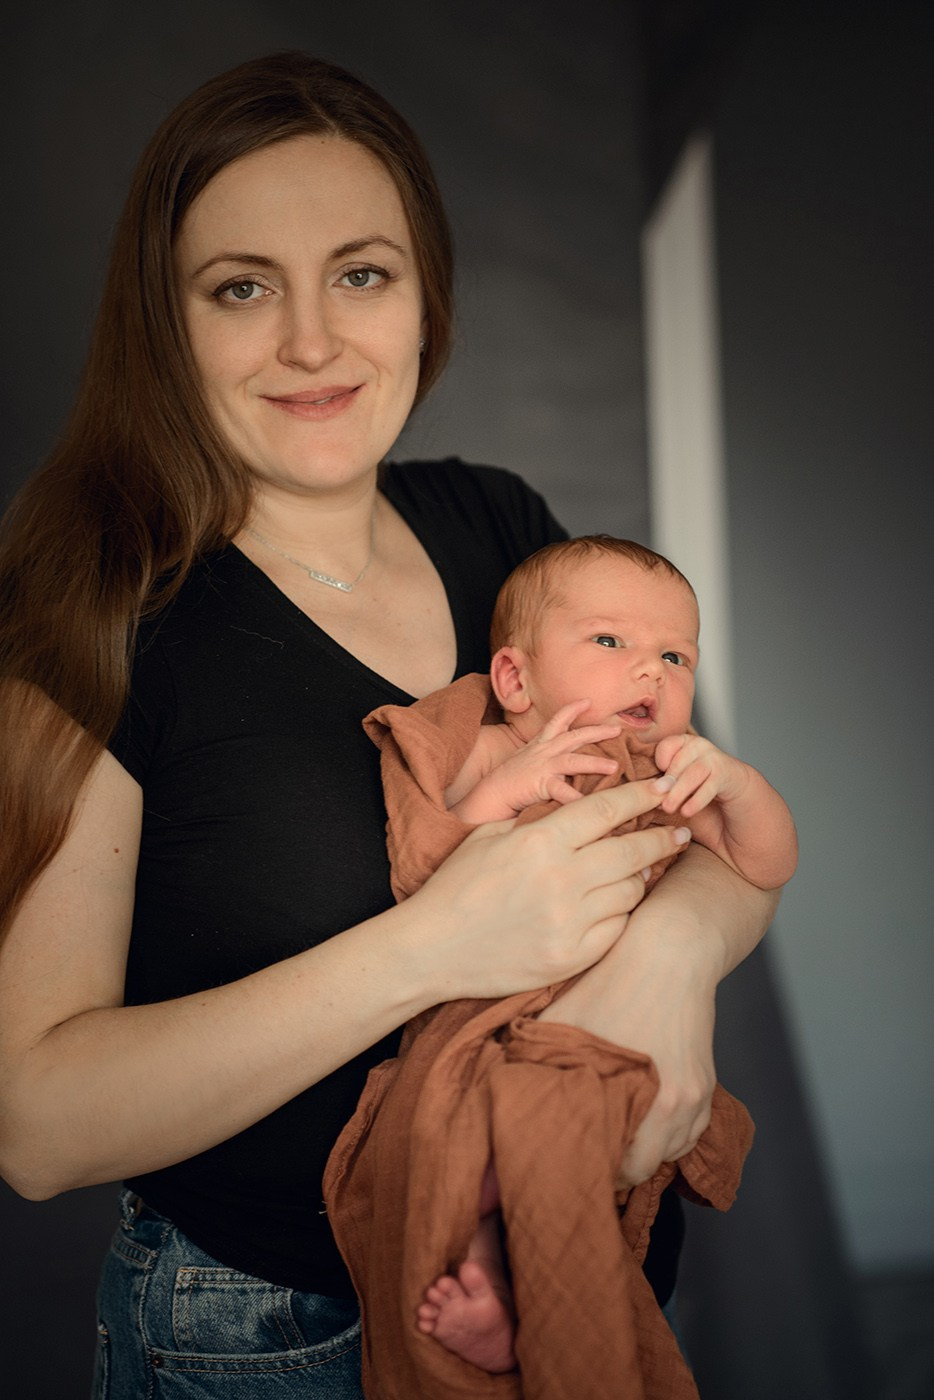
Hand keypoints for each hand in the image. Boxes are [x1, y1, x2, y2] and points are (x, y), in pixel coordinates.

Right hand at [405, 778, 691, 1003]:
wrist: (431, 949)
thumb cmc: (457, 889)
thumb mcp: (492, 836)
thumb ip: (539, 821)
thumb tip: (581, 808)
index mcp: (541, 841)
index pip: (608, 810)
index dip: (642, 796)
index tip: (663, 788)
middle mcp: (561, 879)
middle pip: (633, 851)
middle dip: (661, 838)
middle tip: (677, 832)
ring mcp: (569, 921)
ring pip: (630, 891)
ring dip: (638, 878)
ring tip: (639, 872)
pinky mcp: (573, 956)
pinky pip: (618, 928)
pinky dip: (620, 914)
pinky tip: (614, 906)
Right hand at [473, 700, 621, 816]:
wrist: (489, 795)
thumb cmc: (510, 782)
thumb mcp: (529, 762)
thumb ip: (547, 759)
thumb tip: (566, 764)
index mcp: (541, 745)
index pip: (557, 721)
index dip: (572, 709)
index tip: (588, 701)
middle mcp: (543, 752)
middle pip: (574, 736)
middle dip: (597, 731)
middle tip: (618, 730)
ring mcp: (542, 767)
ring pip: (573, 760)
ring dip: (595, 763)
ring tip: (614, 767)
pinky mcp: (540, 784)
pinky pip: (562, 791)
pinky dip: (576, 798)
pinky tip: (590, 804)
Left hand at [653, 733, 748, 817]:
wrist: (735, 791)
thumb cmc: (699, 786)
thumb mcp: (678, 782)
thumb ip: (664, 783)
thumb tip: (644, 793)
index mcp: (684, 744)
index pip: (667, 744)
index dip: (659, 759)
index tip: (653, 779)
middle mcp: (699, 747)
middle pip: (679, 761)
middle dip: (666, 781)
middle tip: (654, 799)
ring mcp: (715, 759)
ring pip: (694, 772)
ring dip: (679, 791)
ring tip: (668, 808)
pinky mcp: (728, 775)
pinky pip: (710, 786)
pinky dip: (697, 800)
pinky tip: (686, 812)